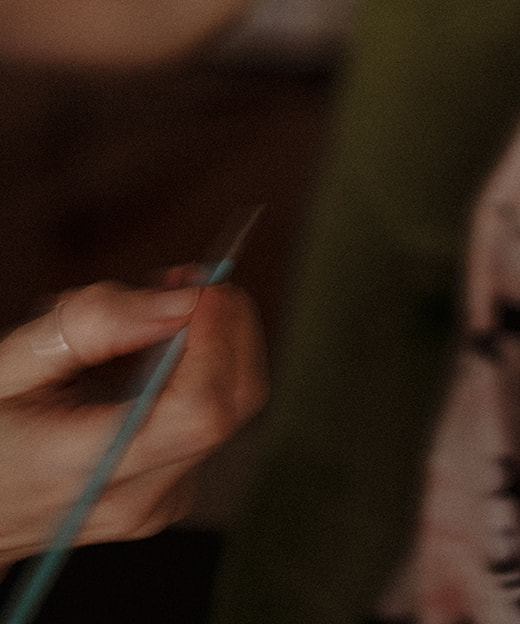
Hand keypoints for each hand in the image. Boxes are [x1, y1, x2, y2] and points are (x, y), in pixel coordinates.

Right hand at [0, 280, 266, 569]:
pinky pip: (211, 419)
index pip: (199, 409)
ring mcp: (159, 503)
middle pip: (231, 404)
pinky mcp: (171, 494)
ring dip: (213, 342)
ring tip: (152, 312)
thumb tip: (180, 298)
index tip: (205, 287)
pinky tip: (151, 353)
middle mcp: (137, 497)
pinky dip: (200, 370)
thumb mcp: (13, 366)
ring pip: (231, 407)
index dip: (216, 338)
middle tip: (186, 281)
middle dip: (226, 327)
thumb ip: (92, 326)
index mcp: (91, 468)